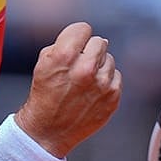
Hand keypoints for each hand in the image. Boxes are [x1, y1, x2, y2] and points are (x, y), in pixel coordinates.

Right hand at [15, 22, 121, 158]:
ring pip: (109, 58)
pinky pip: (116, 76)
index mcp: (65, 57)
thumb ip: (64, 43)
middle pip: (99, 41)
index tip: (75, 44)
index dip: (77, 36)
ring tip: (84, 81)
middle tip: (78, 64)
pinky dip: (106, 81)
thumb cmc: (45, 96)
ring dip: (98, 66)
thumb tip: (87, 36)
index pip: (83, 28)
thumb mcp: (43, 63)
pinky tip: (92, 90)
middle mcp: (85, 69)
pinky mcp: (113, 97)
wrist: (48, 131)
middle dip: (89, 50)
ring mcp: (102, 84)